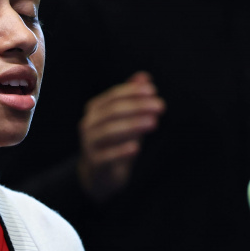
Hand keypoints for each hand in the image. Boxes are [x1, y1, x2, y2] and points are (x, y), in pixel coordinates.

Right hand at [76, 72, 163, 201]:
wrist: (100, 174)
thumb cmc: (115, 141)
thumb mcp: (126, 119)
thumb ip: (133, 98)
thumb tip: (144, 76)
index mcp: (95, 110)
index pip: (113, 96)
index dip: (133, 92)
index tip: (153, 91)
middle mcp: (88, 124)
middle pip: (112, 112)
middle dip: (138, 107)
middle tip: (161, 106)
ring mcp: (89, 144)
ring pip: (109, 132)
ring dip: (133, 125)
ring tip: (154, 123)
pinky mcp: (94, 163)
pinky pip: (107, 156)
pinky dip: (121, 151)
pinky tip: (137, 148)